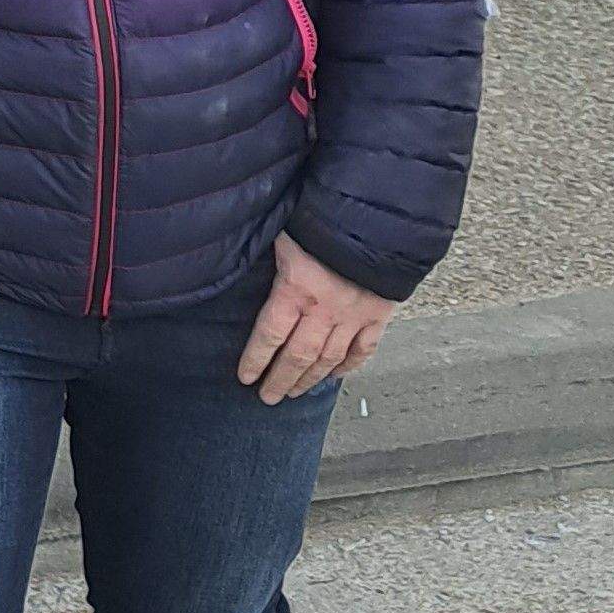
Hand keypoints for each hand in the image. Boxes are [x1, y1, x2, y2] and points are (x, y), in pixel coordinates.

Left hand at [238, 232, 395, 401]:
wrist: (378, 214)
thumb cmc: (320, 217)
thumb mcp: (281, 233)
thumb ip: (267, 256)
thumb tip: (234, 256)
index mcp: (296, 289)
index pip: (270, 335)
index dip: (256, 359)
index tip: (245, 378)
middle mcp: (325, 309)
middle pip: (299, 355)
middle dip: (281, 379)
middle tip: (268, 398)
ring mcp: (355, 315)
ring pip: (329, 358)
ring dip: (311, 378)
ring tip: (294, 392)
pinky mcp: (379, 314)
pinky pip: (364, 348)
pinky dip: (350, 365)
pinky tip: (335, 375)